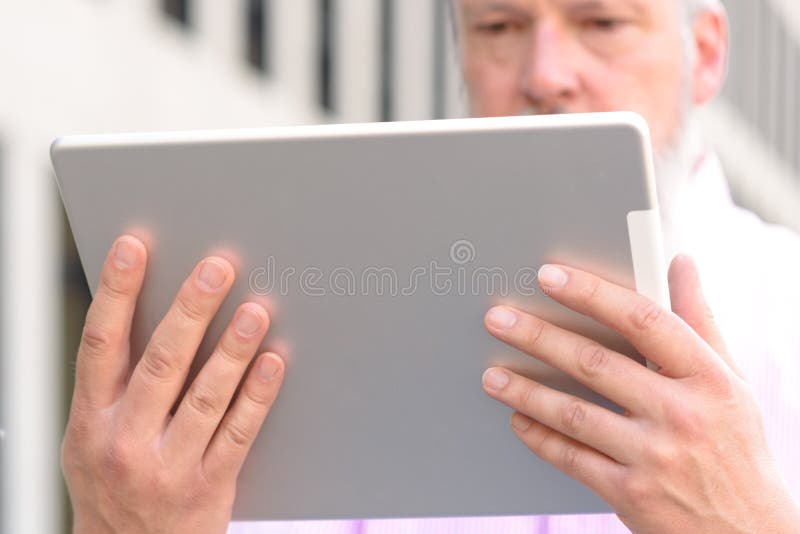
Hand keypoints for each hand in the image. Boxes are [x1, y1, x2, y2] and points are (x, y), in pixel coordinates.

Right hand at [62, 235, 284, 533]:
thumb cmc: (111, 486)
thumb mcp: (89, 437)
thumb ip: (113, 384)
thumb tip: (143, 312)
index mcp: (92, 419)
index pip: (102, 344)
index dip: (116, 292)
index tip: (134, 247)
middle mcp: (126, 439)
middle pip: (162, 362)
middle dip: (190, 309)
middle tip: (217, 267)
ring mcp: (168, 465)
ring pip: (205, 395)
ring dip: (232, 348)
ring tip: (256, 309)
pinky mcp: (208, 485)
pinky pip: (238, 433)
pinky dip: (257, 396)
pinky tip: (273, 363)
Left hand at [481, 255, 799, 532]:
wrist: (748, 532)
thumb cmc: (733, 444)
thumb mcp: (730, 380)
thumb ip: (699, 319)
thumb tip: (681, 263)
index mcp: (709, 378)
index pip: (643, 320)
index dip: (592, 293)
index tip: (549, 275)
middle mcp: (682, 415)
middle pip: (596, 364)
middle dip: (539, 337)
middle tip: (498, 318)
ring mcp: (655, 458)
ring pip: (575, 414)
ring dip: (526, 391)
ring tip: (492, 374)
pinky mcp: (632, 494)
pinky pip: (573, 459)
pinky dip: (540, 437)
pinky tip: (517, 419)